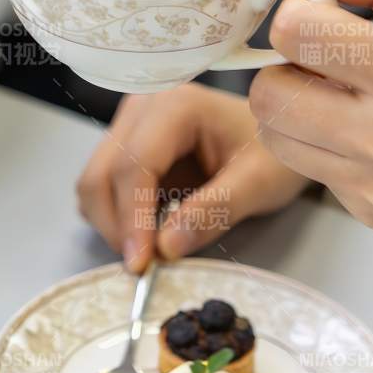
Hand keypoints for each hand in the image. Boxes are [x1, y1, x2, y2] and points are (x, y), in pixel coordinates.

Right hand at [76, 83, 310, 271]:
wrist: (277, 134)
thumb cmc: (273, 152)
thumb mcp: (258, 183)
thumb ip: (214, 212)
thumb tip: (165, 248)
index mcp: (176, 106)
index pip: (135, 166)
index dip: (132, 218)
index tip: (142, 263)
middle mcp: (142, 108)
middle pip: (102, 174)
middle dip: (117, 226)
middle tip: (146, 265)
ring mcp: (130, 125)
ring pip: (95, 182)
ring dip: (113, 223)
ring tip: (151, 250)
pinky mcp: (127, 145)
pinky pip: (104, 186)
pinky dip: (117, 216)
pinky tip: (148, 230)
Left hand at [251, 0, 372, 330]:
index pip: (295, 34)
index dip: (297, 12)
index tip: (325, 11)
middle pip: (268, 90)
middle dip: (285, 61)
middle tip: (328, 54)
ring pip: (275, 134)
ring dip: (293, 103)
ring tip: (342, 91)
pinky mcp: (372, 216)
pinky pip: (310, 169)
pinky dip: (323, 143)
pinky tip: (370, 131)